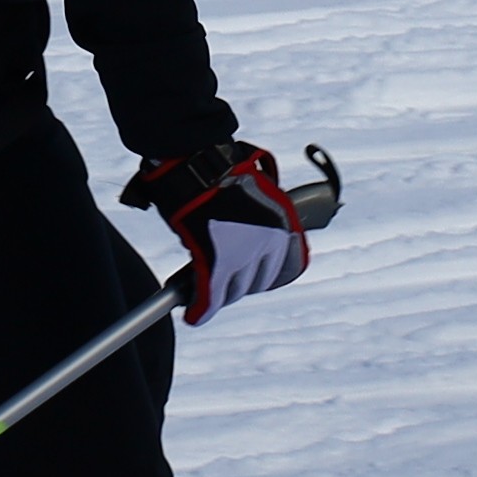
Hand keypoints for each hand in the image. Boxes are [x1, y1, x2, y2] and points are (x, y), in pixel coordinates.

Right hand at [129, 141, 316, 321]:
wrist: (198, 162)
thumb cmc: (218, 171)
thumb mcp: (251, 194)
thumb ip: (254, 221)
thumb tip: (242, 238)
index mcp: (283, 225)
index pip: (279, 267)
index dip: (259, 275)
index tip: (246, 278)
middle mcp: (269, 242)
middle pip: (255, 282)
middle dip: (238, 286)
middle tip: (221, 286)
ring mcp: (244, 255)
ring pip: (233, 291)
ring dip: (219, 296)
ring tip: (205, 296)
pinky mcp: (217, 264)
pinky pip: (210, 296)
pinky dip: (200, 309)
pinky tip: (193, 315)